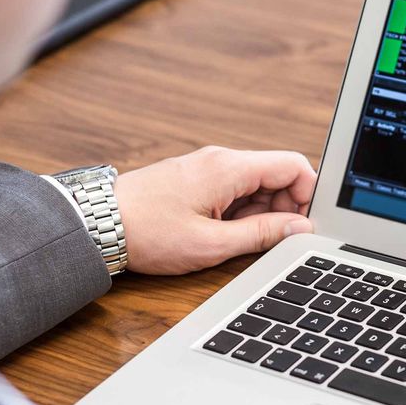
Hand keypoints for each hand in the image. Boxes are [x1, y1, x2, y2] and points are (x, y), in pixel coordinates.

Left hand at [113, 146, 316, 274]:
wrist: (96, 224)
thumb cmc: (146, 232)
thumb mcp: (211, 244)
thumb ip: (262, 235)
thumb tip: (299, 229)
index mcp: (229, 168)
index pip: (293, 165)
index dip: (309, 195)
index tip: (307, 224)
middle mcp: (221, 160)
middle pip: (277, 176)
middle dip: (285, 208)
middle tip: (274, 241)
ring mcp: (208, 169)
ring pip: (256, 186)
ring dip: (261, 214)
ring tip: (240, 242)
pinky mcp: (196, 180)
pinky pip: (235, 191)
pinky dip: (240, 213)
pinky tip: (224, 235)